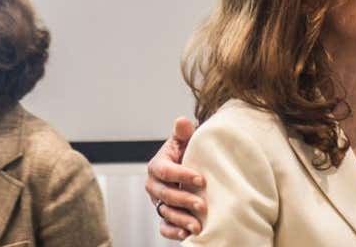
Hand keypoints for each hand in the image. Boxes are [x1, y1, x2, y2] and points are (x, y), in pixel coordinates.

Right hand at [145, 117, 205, 239]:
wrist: (190, 165)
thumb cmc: (187, 151)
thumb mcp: (185, 140)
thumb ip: (183, 133)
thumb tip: (181, 121)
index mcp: (157, 165)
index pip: (166, 171)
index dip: (182, 175)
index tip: (201, 180)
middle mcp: (154, 185)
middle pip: (165, 194)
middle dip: (183, 200)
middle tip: (202, 205)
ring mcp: (158, 201)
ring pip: (165, 212)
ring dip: (181, 220)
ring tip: (197, 226)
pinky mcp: (163, 214)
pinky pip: (164, 226)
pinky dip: (173, 231)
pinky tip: (187, 234)